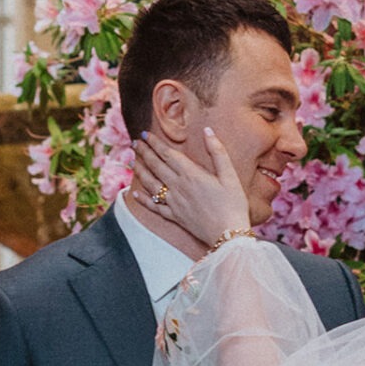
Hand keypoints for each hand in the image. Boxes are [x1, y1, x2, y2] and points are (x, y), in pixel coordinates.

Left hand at [133, 129, 250, 247]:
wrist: (228, 234)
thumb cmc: (233, 205)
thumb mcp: (230, 176)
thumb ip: (218, 152)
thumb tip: (208, 131)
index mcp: (191, 174)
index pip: (168, 154)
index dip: (155, 143)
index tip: (145, 134)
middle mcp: (178, 187)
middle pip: (156, 166)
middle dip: (144, 153)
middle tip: (135, 143)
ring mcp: (173, 203)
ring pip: (151, 184)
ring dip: (139, 171)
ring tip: (131, 161)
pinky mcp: (174, 216)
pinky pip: (154, 206)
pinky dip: (143, 200)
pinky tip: (135, 194)